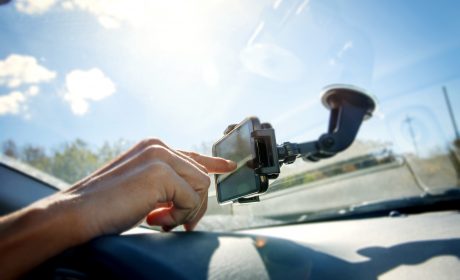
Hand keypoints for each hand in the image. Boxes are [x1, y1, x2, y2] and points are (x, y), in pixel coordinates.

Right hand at [67, 138, 235, 237]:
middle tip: (173, 222)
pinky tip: (152, 219)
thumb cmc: (105, 205)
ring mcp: (160, 157)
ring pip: (202, 187)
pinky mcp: (161, 173)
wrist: (75, 214)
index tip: (228, 167)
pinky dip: (177, 218)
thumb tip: (193, 189)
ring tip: (158, 219)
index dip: (213, 164)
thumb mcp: (141, 186)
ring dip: (185, 211)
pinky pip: (191, 200)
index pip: (192, 156)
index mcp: (153, 146)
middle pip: (201, 176)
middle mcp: (159, 146)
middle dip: (193, 205)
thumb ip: (166, 180)